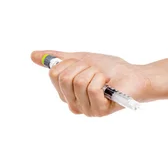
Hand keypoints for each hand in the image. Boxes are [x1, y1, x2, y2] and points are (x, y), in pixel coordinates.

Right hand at [31, 50, 152, 116]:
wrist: (134, 75)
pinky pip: (92, 88)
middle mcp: (73, 104)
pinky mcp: (99, 111)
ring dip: (94, 73)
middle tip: (96, 71)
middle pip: (64, 78)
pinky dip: (102, 80)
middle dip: (82, 67)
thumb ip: (59, 58)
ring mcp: (86, 110)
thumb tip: (33, 55)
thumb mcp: (81, 59)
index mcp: (66, 93)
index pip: (54, 74)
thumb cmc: (111, 69)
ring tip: (104, 78)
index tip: (84, 65)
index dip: (71, 63)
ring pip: (78, 82)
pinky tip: (109, 85)